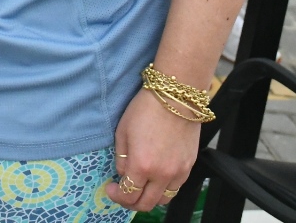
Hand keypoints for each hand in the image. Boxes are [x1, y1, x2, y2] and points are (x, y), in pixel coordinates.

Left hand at [106, 88, 200, 212]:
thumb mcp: (123, 131)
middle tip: (124, 193)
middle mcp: (162, 175)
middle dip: (131, 202)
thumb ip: (121, 158)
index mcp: (142, 165)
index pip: (129, 194)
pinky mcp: (189, 166)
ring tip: (141, 187)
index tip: (111, 189)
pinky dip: (164, 188)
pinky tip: (156, 177)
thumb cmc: (145, 109)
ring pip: (163, 199)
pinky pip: (175, 188)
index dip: (117, 196)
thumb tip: (123, 173)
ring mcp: (178, 172)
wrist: (175, 96)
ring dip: (149, 198)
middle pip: (146, 203)